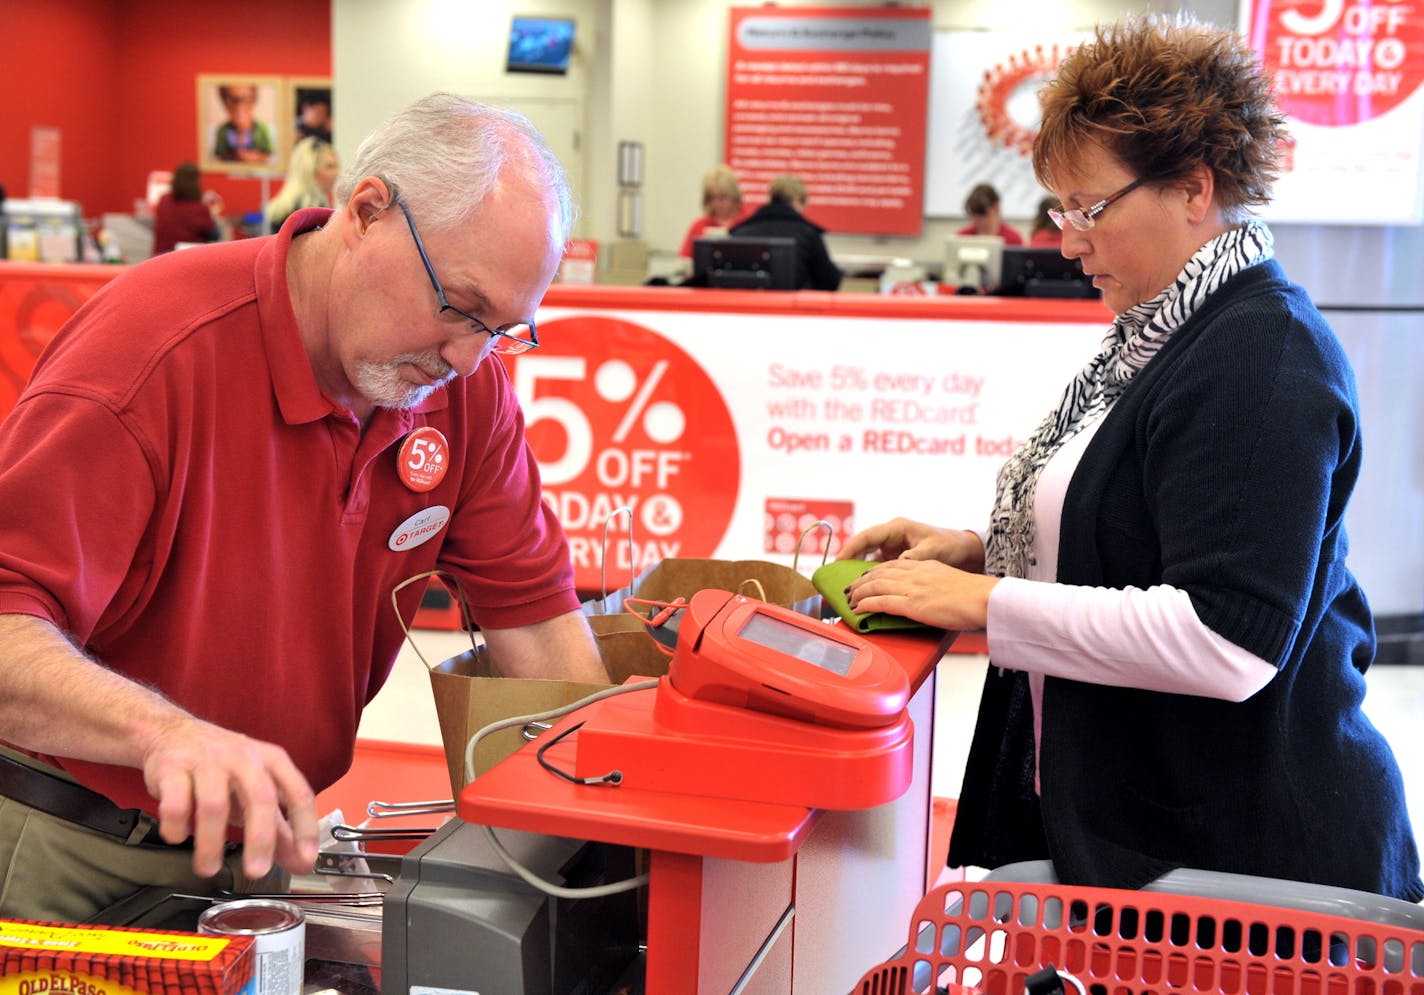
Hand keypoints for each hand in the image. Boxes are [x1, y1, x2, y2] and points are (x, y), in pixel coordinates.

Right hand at [141, 717, 317, 880]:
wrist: (174, 733)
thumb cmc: (223, 769)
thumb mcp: (257, 792)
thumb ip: (280, 830)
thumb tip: (302, 863)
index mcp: (271, 761)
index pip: (298, 793)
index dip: (305, 827)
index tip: (306, 859)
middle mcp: (243, 757)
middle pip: (259, 797)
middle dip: (260, 839)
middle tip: (256, 872)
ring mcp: (207, 760)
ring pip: (214, 804)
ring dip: (210, 843)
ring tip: (208, 868)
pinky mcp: (173, 768)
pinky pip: (176, 802)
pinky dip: (177, 825)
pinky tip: (178, 836)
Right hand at [839, 517, 985, 571]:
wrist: (965, 551)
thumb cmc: (950, 546)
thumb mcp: (934, 550)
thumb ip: (915, 557)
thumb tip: (898, 565)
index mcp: (897, 528)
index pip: (867, 536)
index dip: (851, 547)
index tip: (838, 561)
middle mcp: (891, 535)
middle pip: (863, 546)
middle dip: (849, 560)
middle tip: (834, 576)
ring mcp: (892, 546)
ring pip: (867, 556)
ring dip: (857, 569)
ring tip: (846, 584)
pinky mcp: (896, 557)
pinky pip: (877, 565)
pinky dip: (869, 575)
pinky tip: (864, 588)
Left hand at [847, 557, 997, 631]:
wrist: (984, 599)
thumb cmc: (974, 596)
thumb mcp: (949, 580)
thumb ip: (934, 582)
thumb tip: (927, 594)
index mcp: (925, 566)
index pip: (893, 564)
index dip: (875, 571)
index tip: (865, 577)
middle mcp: (916, 573)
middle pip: (879, 573)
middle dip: (861, 581)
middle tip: (851, 588)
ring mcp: (913, 588)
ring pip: (876, 585)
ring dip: (859, 592)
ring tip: (849, 600)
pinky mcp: (913, 604)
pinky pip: (881, 602)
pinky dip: (866, 604)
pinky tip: (858, 608)